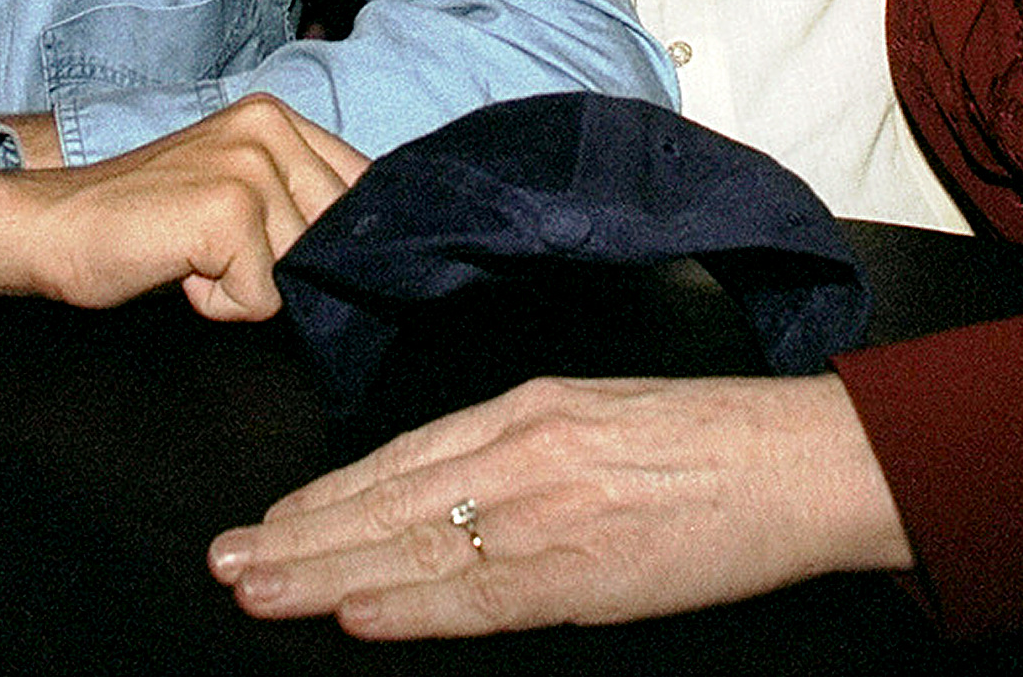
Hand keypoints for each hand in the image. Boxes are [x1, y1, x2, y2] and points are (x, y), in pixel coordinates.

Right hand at [0, 94, 364, 321]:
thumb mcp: (231, 184)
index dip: (335, 239)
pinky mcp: (229, 213)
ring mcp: (250, 166)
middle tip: (213, 249)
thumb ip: (294, 195)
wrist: (50, 225)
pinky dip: (219, 303)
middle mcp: (269, 128)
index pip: (362, 187)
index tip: (278, 248)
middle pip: (335, 235)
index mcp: (275, 116)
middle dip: (282, 265)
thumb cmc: (139, 219)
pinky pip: (261, 298)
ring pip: (300, 270)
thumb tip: (363, 245)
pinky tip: (178, 270)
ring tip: (190, 255)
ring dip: (245, 285)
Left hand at [208, 374, 910, 637]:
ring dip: (322, 572)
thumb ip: (519, 448)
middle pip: (384, 500)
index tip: (264, 521)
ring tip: (257, 589)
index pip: (397, 456)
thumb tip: (443, 494)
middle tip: (222, 563)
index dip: (323, 494)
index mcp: (526, 408)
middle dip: (296, 536)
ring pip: (410, 545)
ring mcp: (547, 508)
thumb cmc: (709, 442)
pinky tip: (354, 613)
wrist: (800, 459)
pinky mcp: (583, 565)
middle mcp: (522, 450)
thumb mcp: (597, 416)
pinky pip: (477, 591)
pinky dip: (409, 603)